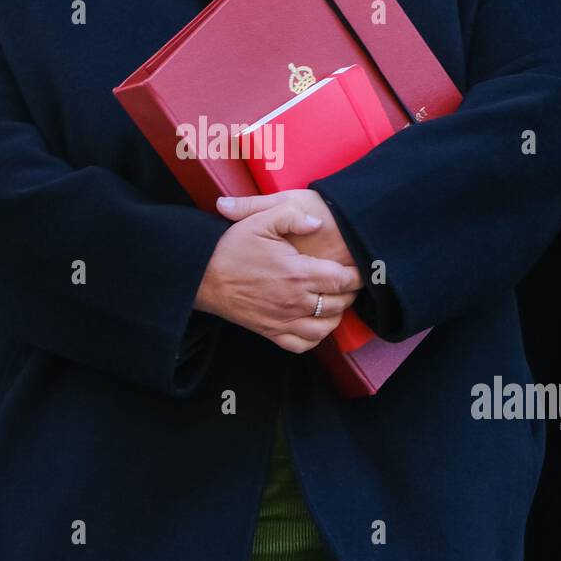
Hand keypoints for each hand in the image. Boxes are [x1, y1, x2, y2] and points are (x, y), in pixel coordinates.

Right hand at [195, 198, 361, 352]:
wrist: (202, 276)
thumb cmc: (231, 247)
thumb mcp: (260, 220)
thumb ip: (292, 216)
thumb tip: (317, 223)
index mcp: (297, 273)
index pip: (342, 280)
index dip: (357, 275)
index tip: (358, 268)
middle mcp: (294, 301)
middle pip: (339, 304)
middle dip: (349, 293)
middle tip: (349, 282)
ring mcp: (283, 320)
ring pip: (325, 328)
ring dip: (336, 315)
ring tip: (335, 301)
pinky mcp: (270, 332)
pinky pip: (303, 344)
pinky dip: (315, 337)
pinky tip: (316, 323)